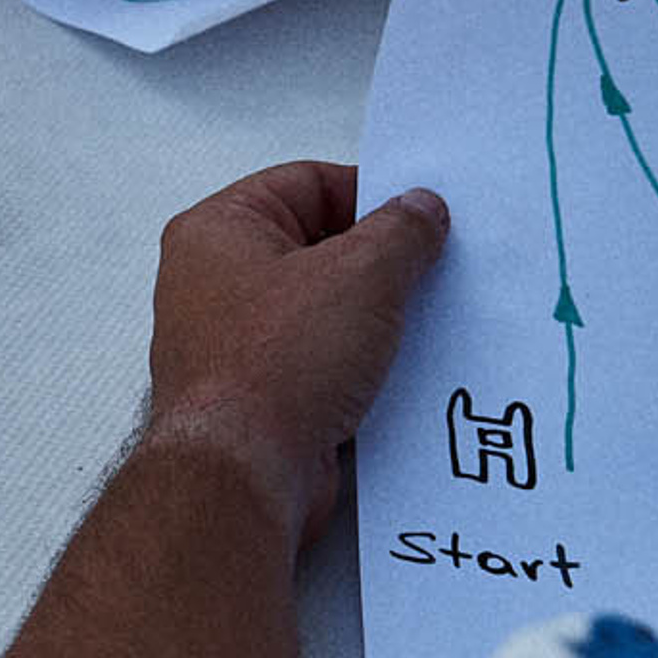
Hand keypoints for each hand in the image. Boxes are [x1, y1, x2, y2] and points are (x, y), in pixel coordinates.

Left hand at [145, 161, 447, 549]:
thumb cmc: (278, 364)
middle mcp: (215, 280)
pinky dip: (364, 364)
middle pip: (318, 247)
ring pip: (325, 309)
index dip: (371, 192)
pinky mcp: (261, 394)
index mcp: (219, 230)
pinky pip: (323, 362)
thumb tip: (421, 207)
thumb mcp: (360, 276)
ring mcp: (236, 341)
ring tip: (438, 317)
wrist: (244, 474)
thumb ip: (400, 232)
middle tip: (443, 266)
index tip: (427, 212)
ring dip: (378, 316)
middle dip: (382, 259)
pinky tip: (414, 369)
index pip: (306, 183)